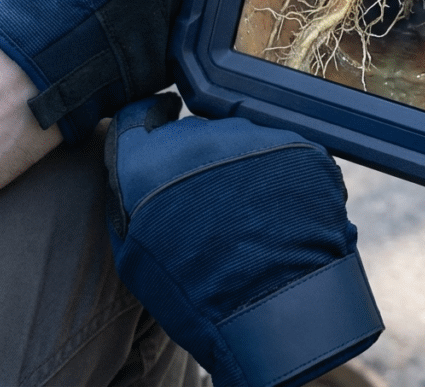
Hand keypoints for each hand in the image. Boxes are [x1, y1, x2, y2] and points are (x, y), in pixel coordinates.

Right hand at [104, 95, 382, 386]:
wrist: (274, 307)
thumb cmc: (194, 294)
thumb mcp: (133, 253)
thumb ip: (126, 196)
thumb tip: (134, 167)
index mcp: (149, 160)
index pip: (139, 116)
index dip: (147, 122)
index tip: (157, 124)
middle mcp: (201, 136)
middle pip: (194, 130)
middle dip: (197, 156)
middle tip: (209, 198)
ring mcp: (254, 137)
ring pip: (240, 137)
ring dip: (240, 163)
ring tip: (248, 212)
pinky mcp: (298, 146)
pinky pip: (282, 150)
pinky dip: (279, 172)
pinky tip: (278, 210)